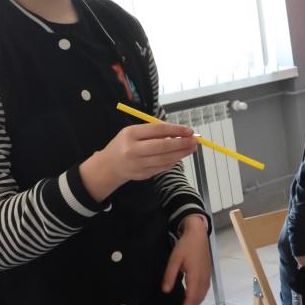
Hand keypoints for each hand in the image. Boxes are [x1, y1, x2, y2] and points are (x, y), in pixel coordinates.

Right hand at [81, 123, 197, 200]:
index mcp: (131, 134)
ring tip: (192, 148)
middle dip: (182, 144)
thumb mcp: (134, 132)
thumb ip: (154, 131)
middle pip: (163, 146)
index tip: (189, 130)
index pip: (157, 130)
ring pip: (165, 159)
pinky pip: (163, 167)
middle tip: (195, 141)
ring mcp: (138, 164)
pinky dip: (174, 161)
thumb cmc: (125, 144)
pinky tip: (180, 156)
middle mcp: (133, 150)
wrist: (110, 165)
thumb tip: (180, 132)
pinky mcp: (143, 174)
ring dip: (181, 154)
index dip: (176, 130)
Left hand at [162, 215, 210, 304]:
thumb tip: (166, 291)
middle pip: (198, 300)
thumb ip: (170, 276)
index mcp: (195, 276)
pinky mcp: (207, 274)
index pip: (190, 299)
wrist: (198, 234)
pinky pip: (204, 291)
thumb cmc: (185, 246)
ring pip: (202, 296)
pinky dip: (198, 298)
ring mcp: (207, 276)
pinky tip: (192, 299)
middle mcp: (203, 279)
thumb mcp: (174, 259)